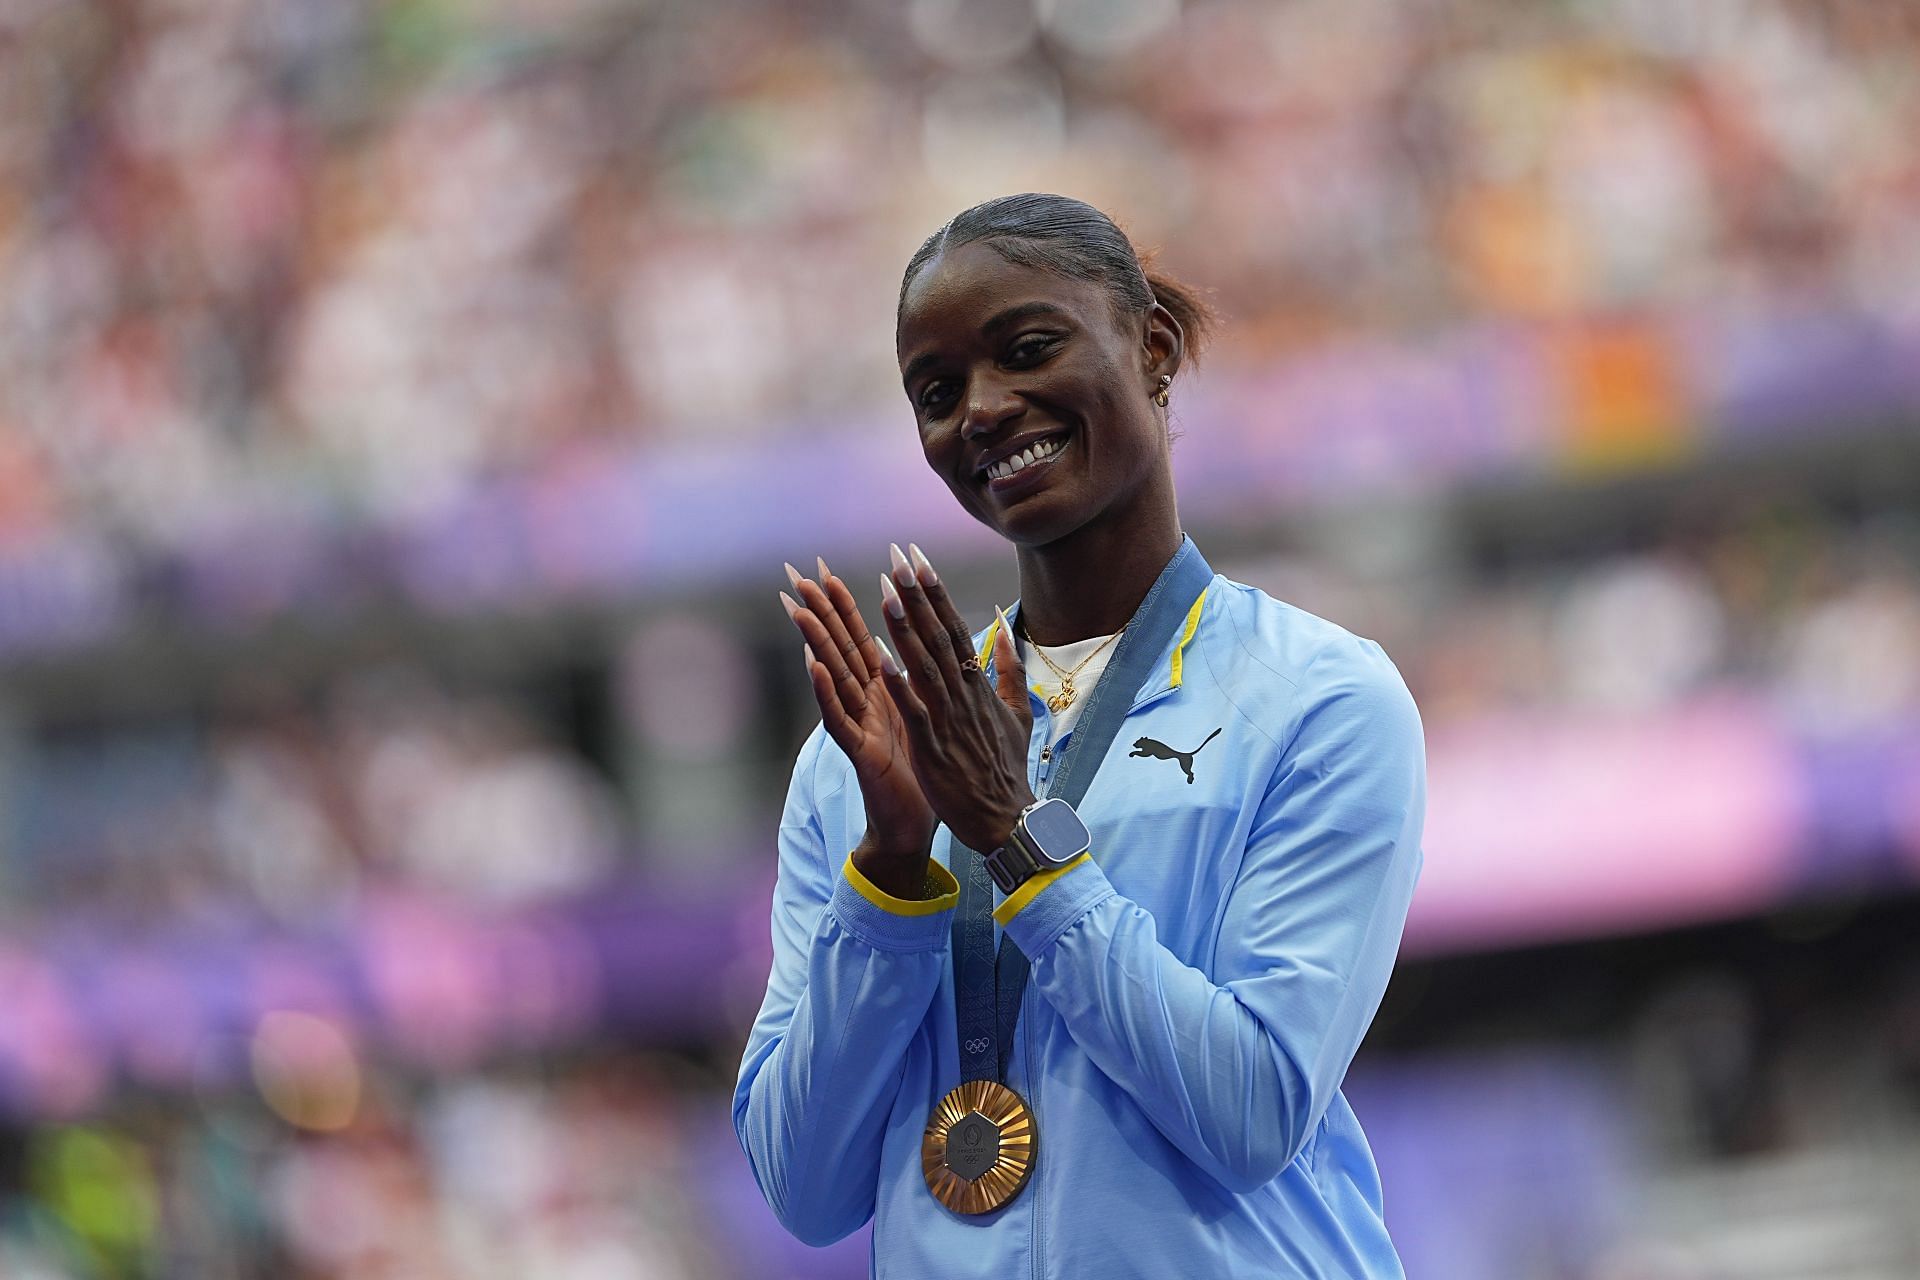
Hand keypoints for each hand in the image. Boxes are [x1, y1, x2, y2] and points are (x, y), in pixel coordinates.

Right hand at [781, 558, 936, 894]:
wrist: (910, 823)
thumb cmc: (915, 771)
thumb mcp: (917, 716)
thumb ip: (910, 682)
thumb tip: (904, 649)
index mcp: (881, 691)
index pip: (857, 637)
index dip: (842, 603)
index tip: (824, 568)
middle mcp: (862, 703)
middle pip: (837, 648)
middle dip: (817, 611)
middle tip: (794, 574)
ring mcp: (856, 725)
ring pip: (831, 676)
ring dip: (814, 642)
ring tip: (795, 609)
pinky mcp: (859, 751)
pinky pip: (839, 718)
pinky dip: (825, 691)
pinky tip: (814, 667)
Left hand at [875, 543, 1036, 853]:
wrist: (1007, 817)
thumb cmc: (1006, 768)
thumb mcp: (1017, 714)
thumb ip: (1009, 670)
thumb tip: (1006, 629)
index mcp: (978, 685)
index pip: (954, 628)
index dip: (935, 593)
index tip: (918, 559)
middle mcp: (963, 695)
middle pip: (938, 636)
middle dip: (917, 596)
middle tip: (897, 557)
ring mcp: (948, 719)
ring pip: (924, 665)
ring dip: (905, 628)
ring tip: (886, 593)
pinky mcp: (933, 746)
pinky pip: (913, 708)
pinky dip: (898, 683)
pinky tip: (880, 657)